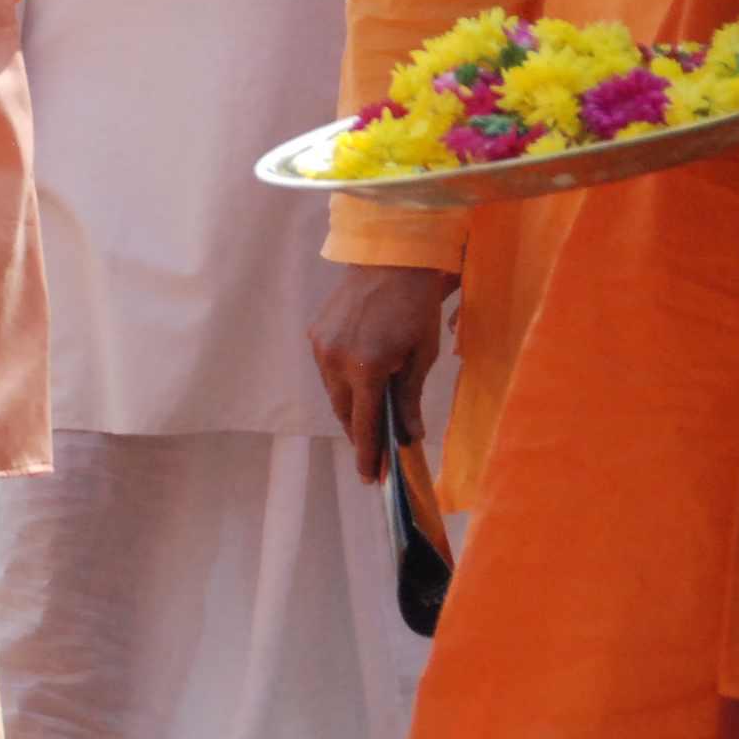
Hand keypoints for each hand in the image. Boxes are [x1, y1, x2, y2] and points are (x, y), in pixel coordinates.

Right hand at [309, 263, 456, 485]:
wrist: (390, 260)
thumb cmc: (416, 307)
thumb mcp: (421, 356)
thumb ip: (410, 398)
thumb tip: (410, 436)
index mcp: (367, 367)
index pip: (364, 423)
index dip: (368, 453)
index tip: (370, 478)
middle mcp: (336, 360)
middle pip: (344, 412)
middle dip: (359, 434)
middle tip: (374, 454)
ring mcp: (321, 346)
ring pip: (334, 392)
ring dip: (350, 407)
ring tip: (368, 418)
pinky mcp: (316, 334)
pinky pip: (328, 370)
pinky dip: (343, 382)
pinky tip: (359, 384)